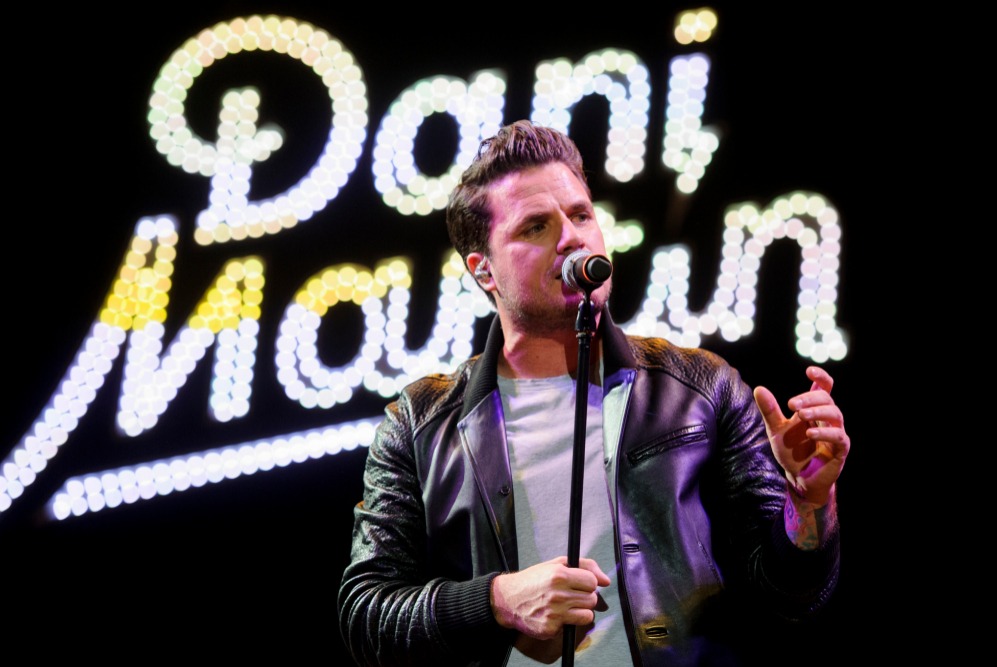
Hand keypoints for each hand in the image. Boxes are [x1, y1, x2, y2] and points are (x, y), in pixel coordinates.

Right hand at [491, 556, 609, 641]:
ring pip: (587, 615)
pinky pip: (571, 627)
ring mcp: (554, 614)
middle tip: (571, 594)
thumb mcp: (556, 564)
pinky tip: (553, 614)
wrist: (507, 599)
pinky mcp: (550, 629)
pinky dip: (565, 622)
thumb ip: (585, 566)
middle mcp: (557, 595)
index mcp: (559, 576)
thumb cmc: (533, 580)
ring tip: (566, 605)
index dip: (587, 582)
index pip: (592, 582)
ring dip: (579, 611)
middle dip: (584, 596)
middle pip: (592, 599)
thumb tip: (606, 580)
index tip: (579, 583)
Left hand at [753, 366, 848, 505]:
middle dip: (809, 398)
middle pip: (827, 399)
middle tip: (792, 405)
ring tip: (800, 416)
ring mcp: (836, 433)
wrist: (799, 478)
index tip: (809, 371)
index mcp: (814, 411)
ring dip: (817, 412)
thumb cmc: (791, 452)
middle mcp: (827, 419)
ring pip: (835, 414)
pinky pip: (839, 437)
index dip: (821, 377)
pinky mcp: (840, 450)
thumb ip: (770, 410)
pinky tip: (810, 433)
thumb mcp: (776, 430)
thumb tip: (759, 388)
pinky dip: (825, 433)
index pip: (824, 388)